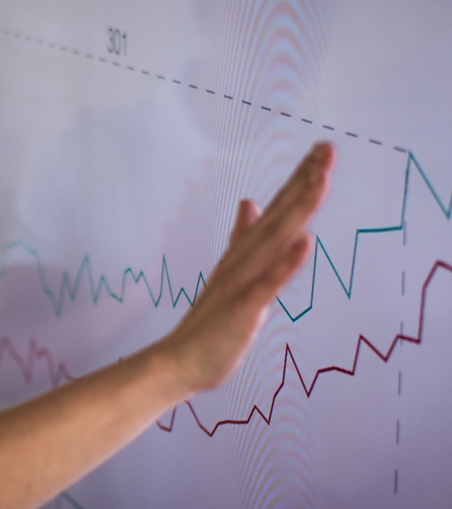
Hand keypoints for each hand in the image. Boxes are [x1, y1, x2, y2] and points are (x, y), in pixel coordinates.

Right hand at [159, 142, 334, 395]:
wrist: (180, 359)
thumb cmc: (210, 323)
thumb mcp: (232, 272)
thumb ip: (242, 236)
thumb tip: (249, 203)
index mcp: (245, 253)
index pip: (277, 209)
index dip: (300, 179)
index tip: (323, 150)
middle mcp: (244, 260)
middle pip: (280, 215)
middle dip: (305, 181)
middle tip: (328, 149)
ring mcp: (243, 282)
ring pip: (276, 240)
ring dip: (298, 209)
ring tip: (320, 179)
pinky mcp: (243, 308)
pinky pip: (267, 283)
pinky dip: (286, 262)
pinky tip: (305, 242)